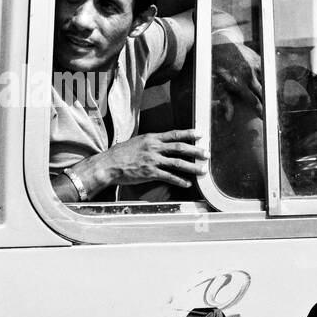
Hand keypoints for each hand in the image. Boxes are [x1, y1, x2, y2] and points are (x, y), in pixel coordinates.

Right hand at [94, 128, 208, 189]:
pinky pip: (169, 177)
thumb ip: (150, 143)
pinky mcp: (150, 173)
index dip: (189, 133)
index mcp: (151, 138)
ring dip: (192, 167)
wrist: (109, 164)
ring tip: (202, 170)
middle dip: (196, 151)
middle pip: (180, 148)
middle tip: (207, 154)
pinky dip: (180, 180)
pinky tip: (187, 183)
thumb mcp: (137, 142)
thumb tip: (161, 144)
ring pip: (178, 163)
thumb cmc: (120, 154)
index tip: (200, 133)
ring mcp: (153, 160)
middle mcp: (154, 148)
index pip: (174, 134)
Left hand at [212, 42, 263, 121]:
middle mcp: (248, 75)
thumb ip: (225, 102)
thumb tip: (228, 118)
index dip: (261, 111)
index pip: (254, 101)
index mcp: (237, 83)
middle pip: (264, 94)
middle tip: (271, 112)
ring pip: (267, 83)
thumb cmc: (217, 68)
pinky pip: (267, 73)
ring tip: (269, 99)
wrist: (221, 45)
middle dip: (268, 103)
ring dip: (268, 91)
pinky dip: (267, 80)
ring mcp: (255, 66)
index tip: (265, 117)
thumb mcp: (217, 85)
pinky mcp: (259, 59)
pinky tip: (266, 85)